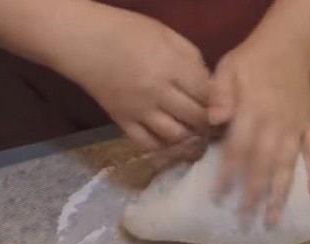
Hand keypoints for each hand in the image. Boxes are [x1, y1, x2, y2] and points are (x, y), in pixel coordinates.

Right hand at [54, 6, 210, 151]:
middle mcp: (156, 92)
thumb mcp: (168, 35)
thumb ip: (193, 60)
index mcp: (170, 66)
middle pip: (195, 118)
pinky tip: (170, 137)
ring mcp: (138, 110)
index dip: (220, 102)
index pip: (207, 94)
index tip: (225, 104)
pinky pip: (149, 144)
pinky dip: (164, 145)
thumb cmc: (128, 32)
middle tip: (213, 121)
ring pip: (175, 136)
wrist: (83, 41)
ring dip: (190, 135)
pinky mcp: (122, 122)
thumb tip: (210, 86)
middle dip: (209, 121)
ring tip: (194, 129)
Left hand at [208, 43, 309, 225]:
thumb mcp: (228, 68)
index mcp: (254, 112)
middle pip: (264, 165)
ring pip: (288, 165)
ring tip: (274, 219)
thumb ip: (220, 94)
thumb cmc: (251, 61)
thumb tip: (215, 119)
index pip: (239, 149)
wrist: (288, 46)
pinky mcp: (308, 126)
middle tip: (245, 221)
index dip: (229, 174)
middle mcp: (277, 124)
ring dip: (281, 193)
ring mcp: (295, 128)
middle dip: (254, 195)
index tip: (218, 197)